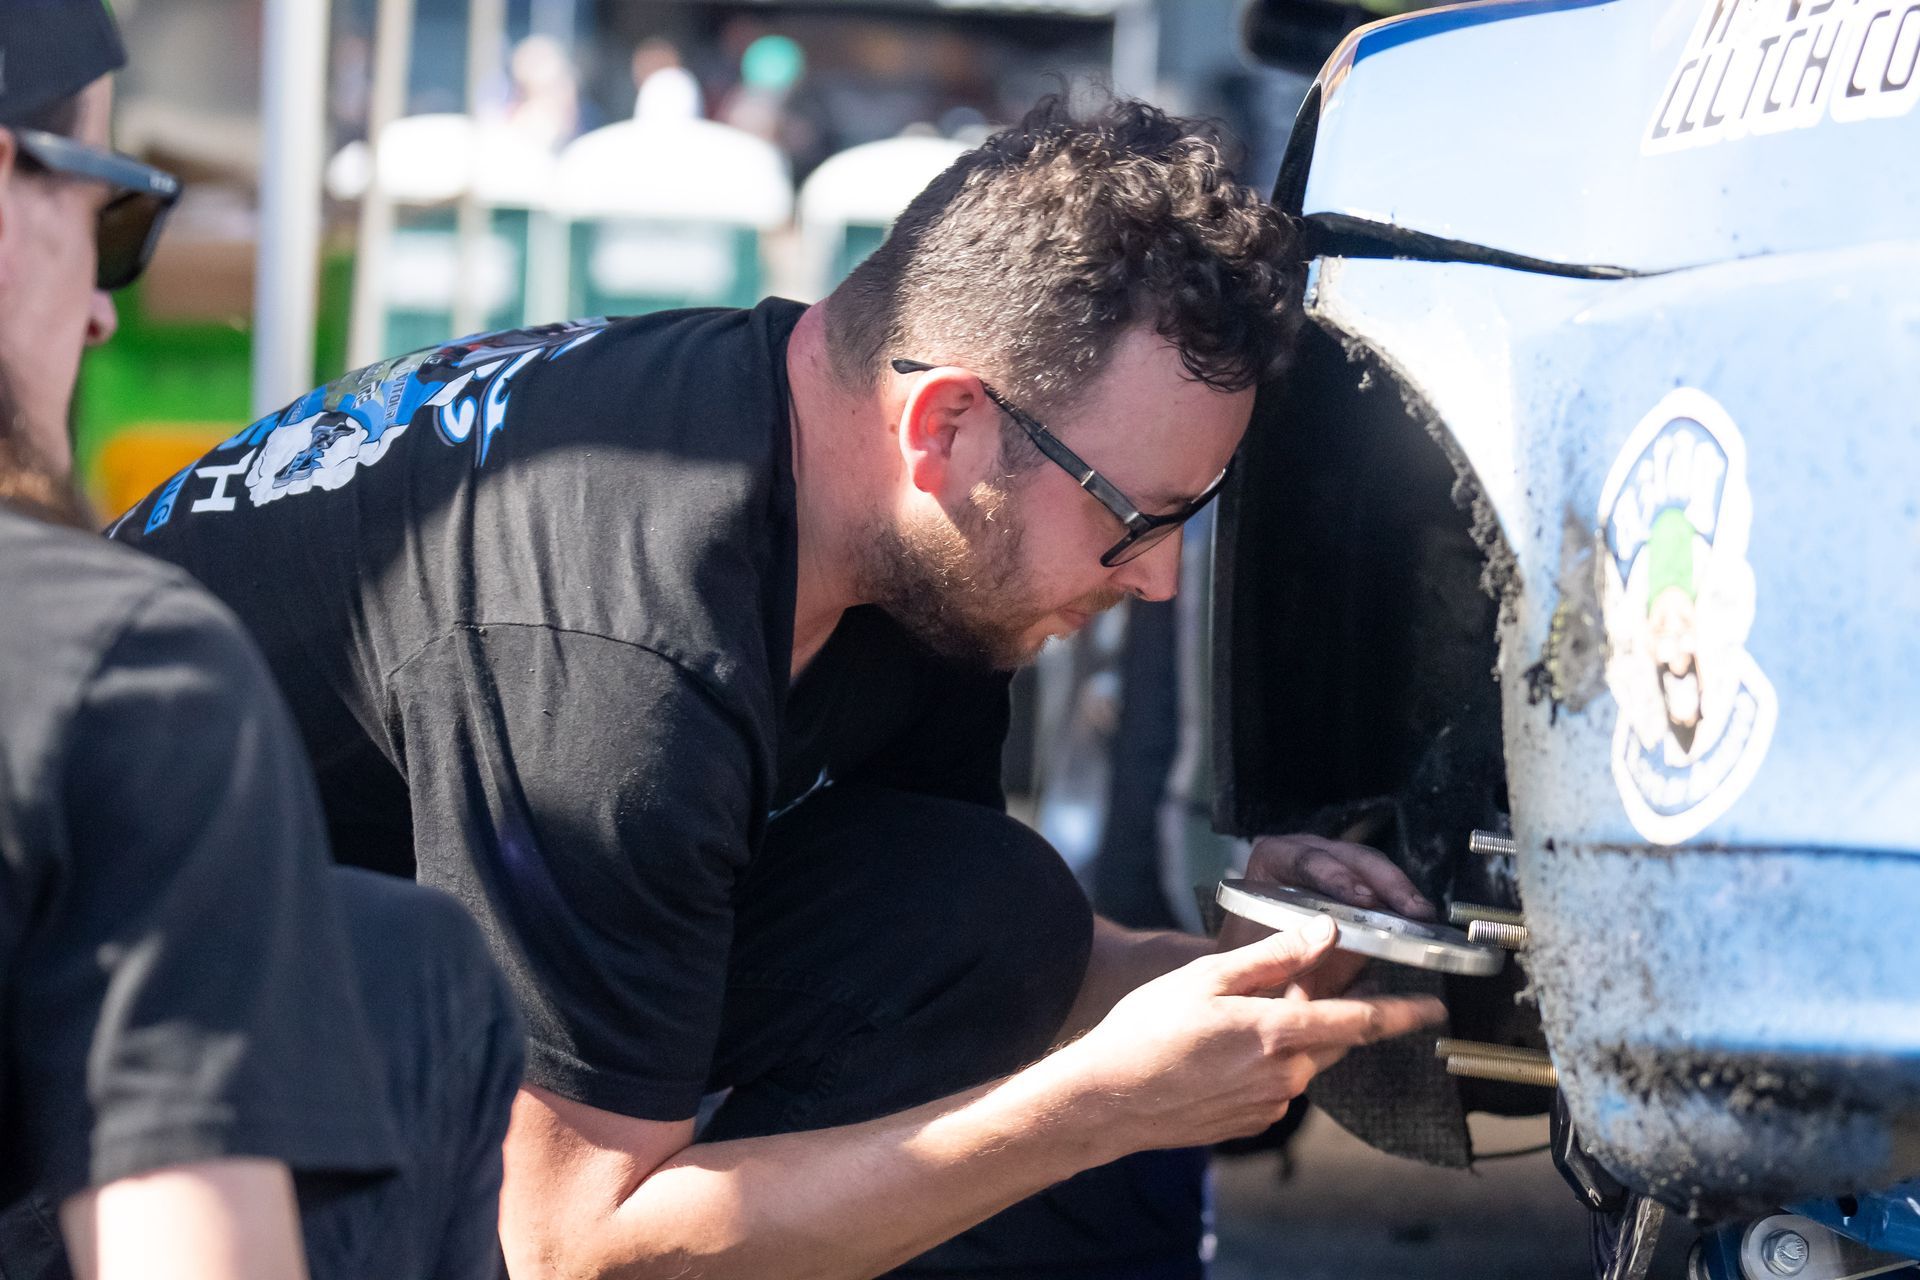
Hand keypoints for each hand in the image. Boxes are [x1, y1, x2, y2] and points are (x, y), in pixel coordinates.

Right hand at [1054, 920, 1444, 1154]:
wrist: (1106, 1099)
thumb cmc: (1146, 1032)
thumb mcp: (1207, 978)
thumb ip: (1274, 955)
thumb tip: (1324, 931)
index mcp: (1277, 1033)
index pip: (1362, 1021)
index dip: (1405, 1012)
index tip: (1435, 1006)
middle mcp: (1284, 1076)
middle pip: (1333, 1038)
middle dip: (1333, 1012)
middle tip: (1309, 987)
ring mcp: (1269, 1105)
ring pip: (1303, 1061)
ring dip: (1291, 1037)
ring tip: (1237, 1020)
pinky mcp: (1251, 1124)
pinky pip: (1277, 1086)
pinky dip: (1266, 1064)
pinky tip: (1221, 1053)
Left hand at [1216, 834, 1436, 996]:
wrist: (1251, 964)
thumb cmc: (1253, 956)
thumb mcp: (1262, 956)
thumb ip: (1287, 954)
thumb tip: (1325, 952)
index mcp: (1273, 860)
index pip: (1303, 860)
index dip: (1335, 877)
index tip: (1361, 900)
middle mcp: (1304, 853)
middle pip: (1349, 857)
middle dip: (1383, 882)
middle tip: (1409, 910)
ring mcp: (1334, 864)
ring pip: (1371, 866)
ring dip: (1399, 890)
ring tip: (1422, 915)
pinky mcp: (1356, 882)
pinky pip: (1381, 883)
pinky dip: (1401, 901)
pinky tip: (1420, 920)